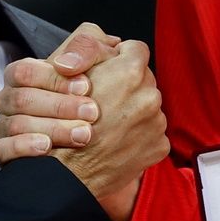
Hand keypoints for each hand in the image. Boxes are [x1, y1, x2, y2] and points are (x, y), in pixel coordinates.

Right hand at [0, 23, 123, 161]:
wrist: (99, 132)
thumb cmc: (91, 90)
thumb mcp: (96, 58)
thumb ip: (87, 46)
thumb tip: (67, 63)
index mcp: (23, 74)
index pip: (25, 72)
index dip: (54, 79)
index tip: (86, 87)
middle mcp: (9, 99)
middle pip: (21, 99)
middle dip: (59, 106)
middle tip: (91, 113)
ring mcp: (4, 127)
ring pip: (15, 125)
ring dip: (52, 129)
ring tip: (82, 134)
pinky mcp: (4, 153)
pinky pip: (3, 150)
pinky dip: (25, 148)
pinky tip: (48, 148)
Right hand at [54, 40, 167, 220]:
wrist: (66, 175)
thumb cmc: (60, 123)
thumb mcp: (65, 73)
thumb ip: (93, 52)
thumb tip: (113, 46)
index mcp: (129, 71)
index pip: (135, 49)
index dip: (118, 58)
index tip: (107, 72)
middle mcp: (149, 94)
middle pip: (143, 78)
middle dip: (126, 86)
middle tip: (103, 102)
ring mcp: (157, 122)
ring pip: (147, 106)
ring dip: (132, 111)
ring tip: (108, 125)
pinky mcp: (159, 146)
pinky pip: (151, 132)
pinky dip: (137, 136)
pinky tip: (117, 142)